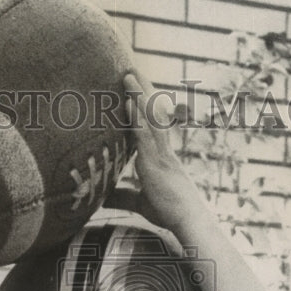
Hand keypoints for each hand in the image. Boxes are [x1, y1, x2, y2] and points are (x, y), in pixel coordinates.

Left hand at [119, 71, 205, 233]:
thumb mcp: (140, 202)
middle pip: (152, 113)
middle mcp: (162, 150)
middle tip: (130, 69)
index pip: (150, 125)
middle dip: (142, 91)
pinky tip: (129, 102)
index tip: (133, 88)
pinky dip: (137, 118)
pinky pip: (146, 135)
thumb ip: (122, 196)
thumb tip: (102, 198)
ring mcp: (160, 154)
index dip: (142, 106)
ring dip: (138, 95)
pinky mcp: (156, 163)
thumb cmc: (168, 213)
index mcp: (160, 156)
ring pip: (150, 118)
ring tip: (128, 74)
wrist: (188, 221)